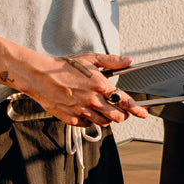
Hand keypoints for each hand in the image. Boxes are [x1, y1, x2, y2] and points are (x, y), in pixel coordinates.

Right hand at [26, 52, 149, 127]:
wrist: (39, 76)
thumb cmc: (63, 67)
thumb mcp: (89, 59)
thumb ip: (111, 61)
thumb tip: (128, 61)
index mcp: (100, 85)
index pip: (125, 101)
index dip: (137, 109)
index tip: (144, 113)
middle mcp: (93, 101)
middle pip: (117, 117)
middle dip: (122, 115)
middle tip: (121, 111)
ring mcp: (82, 111)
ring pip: (104, 123)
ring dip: (107, 118)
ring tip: (102, 109)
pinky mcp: (72, 119)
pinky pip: (88, 125)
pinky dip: (91, 121)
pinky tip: (87, 111)